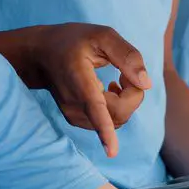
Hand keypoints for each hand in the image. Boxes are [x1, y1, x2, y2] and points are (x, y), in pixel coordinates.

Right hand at [30, 23, 152, 157]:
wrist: (41, 55)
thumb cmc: (73, 42)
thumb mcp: (102, 36)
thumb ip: (127, 56)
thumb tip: (146, 84)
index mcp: (81, 82)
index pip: (95, 110)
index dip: (106, 132)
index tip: (112, 152)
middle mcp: (75, 105)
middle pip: (120, 114)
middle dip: (133, 95)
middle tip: (125, 74)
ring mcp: (75, 116)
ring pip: (117, 120)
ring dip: (126, 101)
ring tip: (116, 80)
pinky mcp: (78, 121)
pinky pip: (110, 122)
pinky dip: (117, 107)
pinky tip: (108, 90)